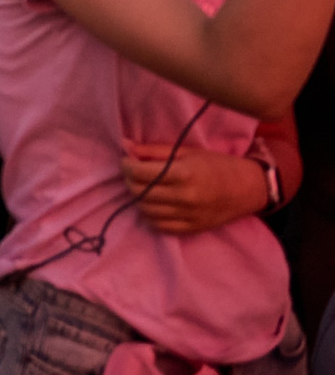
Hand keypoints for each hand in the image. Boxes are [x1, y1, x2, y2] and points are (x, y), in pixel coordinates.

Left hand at [120, 142, 270, 234]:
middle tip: (133, 172)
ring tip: (144, 186)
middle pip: (139, 191)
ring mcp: (188, 216)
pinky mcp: (191, 229)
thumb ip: (153, 150)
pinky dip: (150, 214)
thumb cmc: (216, 165)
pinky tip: (154, 203)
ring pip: (145, 209)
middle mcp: (185, 197)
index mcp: (184, 174)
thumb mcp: (186, 152)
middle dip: (129, 179)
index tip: (127, 160)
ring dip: (138, 197)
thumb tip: (125, 146)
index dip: (126, 164)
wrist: (248, 189)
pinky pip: (159, 225)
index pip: (139, 172)